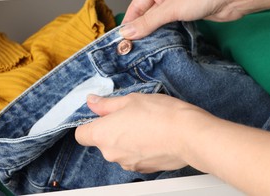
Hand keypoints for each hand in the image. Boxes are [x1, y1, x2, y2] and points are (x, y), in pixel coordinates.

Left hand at [75, 93, 204, 172]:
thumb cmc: (161, 115)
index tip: (103, 116)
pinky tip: (155, 136)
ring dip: (128, 139)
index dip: (90, 124)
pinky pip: (135, 156)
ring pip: (120, 149)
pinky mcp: (143, 169)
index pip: (81, 134)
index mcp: (103, 134)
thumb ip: (107, 104)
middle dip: (114, 129)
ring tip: (147, 125)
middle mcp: (111, 153)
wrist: (188, 135)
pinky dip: (141, 148)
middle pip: (103, 141)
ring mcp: (127, 163)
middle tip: (132, 114)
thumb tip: (92, 102)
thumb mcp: (131, 100)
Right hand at [120, 0, 250, 38]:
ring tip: (145, 49)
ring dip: (155, 33)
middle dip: (142, 30)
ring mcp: (177, 3)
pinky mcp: (187, 13)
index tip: (122, 39)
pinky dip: (166, 33)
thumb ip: (149, 22)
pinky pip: (171, 24)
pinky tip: (162, 44)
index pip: (137, 5)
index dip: (130, 22)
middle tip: (133, 48)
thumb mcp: (171, 8)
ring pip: (160, 21)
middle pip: (148, 14)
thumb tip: (128, 32)